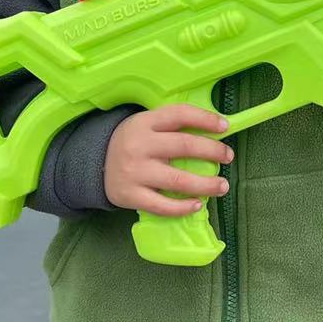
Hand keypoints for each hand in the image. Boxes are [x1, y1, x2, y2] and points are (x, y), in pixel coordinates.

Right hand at [104, 105, 233, 215]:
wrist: (94, 164)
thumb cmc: (133, 142)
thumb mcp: (146, 125)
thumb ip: (172, 126)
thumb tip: (214, 131)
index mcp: (145, 123)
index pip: (179, 114)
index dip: (204, 118)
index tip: (224, 126)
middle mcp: (140, 146)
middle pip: (183, 146)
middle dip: (212, 151)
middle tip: (228, 156)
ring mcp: (135, 173)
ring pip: (178, 180)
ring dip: (206, 184)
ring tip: (222, 186)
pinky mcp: (131, 196)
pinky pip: (163, 205)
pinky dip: (183, 207)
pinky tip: (198, 204)